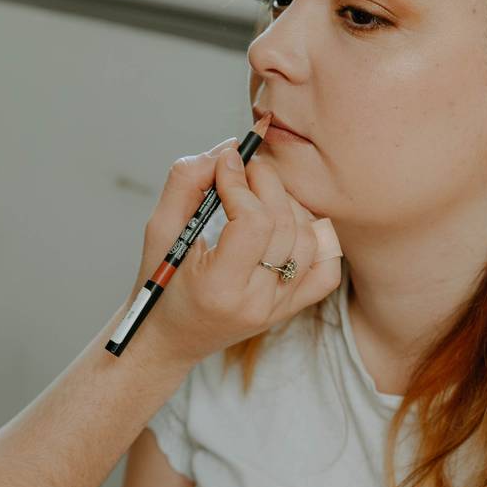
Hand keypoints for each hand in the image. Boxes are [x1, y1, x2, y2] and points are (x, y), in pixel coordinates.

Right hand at [129, 138, 341, 366]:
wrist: (170, 337)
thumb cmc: (159, 281)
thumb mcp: (159, 230)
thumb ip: (186, 182)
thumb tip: (228, 149)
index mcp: (219, 288)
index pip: (253, 222)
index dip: (241, 183)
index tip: (225, 164)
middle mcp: (256, 302)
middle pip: (284, 224)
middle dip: (266, 182)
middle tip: (244, 167)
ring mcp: (279, 307)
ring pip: (309, 238)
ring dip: (289, 204)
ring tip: (260, 194)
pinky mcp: (291, 307)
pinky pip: (327, 267)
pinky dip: (316, 237)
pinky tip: (287, 224)